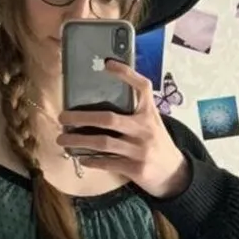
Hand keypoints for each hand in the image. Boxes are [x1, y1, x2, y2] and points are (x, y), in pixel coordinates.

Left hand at [57, 60, 190, 198]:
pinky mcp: (136, 169)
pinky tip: (82, 158)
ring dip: (79, 141)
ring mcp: (140, 150)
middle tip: (63, 117)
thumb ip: (134, 113)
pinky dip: (92, 160)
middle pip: (109, 119)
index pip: (142, 87)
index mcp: (149, 114)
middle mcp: (145, 129)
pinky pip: (108, 163)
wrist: (175, 173)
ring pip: (103, 143)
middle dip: (81, 118)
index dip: (126, 74)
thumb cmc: (157, 144)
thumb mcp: (152, 124)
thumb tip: (100, 104)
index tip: (107, 64)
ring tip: (62, 140)